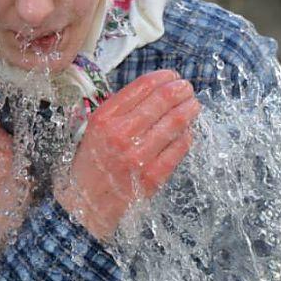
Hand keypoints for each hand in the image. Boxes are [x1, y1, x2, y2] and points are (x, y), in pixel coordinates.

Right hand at [54, 70, 199, 240]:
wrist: (86, 203)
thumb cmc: (92, 163)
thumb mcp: (94, 129)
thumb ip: (120, 110)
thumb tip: (155, 91)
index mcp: (105, 118)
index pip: (142, 86)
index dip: (163, 77)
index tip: (172, 76)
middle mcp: (121, 134)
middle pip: (162, 100)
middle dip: (180, 90)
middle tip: (187, 88)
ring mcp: (138, 156)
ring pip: (175, 122)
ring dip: (189, 110)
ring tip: (194, 105)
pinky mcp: (153, 175)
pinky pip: (179, 148)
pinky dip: (187, 136)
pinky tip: (187, 131)